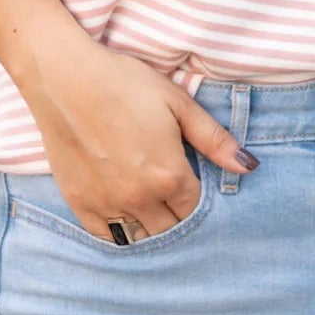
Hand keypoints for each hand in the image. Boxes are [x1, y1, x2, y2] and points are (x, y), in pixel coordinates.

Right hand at [17, 21, 257, 242]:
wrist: (65, 77)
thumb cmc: (124, 83)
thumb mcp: (177, 103)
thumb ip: (214, 139)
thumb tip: (248, 166)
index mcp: (169, 175)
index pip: (195, 208)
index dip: (197, 195)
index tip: (192, 181)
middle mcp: (139, 198)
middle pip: (171, 228)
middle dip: (177, 214)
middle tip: (173, 194)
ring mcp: (106, 204)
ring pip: (140, 237)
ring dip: (151, 226)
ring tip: (152, 206)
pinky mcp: (78, 203)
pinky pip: (106, 236)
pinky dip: (119, 231)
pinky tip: (124, 214)